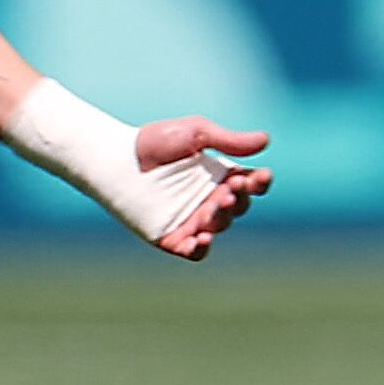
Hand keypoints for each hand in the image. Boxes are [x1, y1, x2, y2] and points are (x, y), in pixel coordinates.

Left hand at [136, 117, 272, 259]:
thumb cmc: (155, 141)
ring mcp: (192, 219)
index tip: (260, 175)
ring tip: (212, 207)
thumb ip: (228, 141)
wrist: (117, 156)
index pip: (251, 184)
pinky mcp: (171, 236)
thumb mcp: (195, 133)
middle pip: (238, 206)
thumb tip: (266, 140)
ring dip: (221, 218)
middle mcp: (210, 199)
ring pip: (218, 226)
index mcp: (220, 176)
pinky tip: (203, 239)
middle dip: (239, 199)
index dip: (259, 182)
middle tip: (231, 188)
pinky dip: (200, 248)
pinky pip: (192, 251)